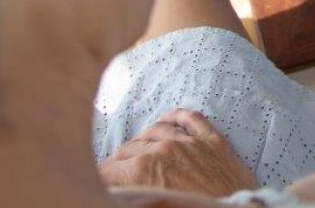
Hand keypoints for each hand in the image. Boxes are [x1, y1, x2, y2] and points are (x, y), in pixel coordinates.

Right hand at [100, 109, 256, 197]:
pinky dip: (177, 116)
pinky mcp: (214, 141)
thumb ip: (133, 193)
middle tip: (117, 170)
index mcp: (143, 169)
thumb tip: (122, 192)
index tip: (100, 181)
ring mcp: (191, 142)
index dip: (102, 176)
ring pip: (157, 129)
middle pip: (130, 148)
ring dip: (143, 138)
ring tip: (137, 146)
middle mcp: (164, 149)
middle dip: (119, 160)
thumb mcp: (153, 203)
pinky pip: (191, 118)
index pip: (110, 168)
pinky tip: (168, 117)